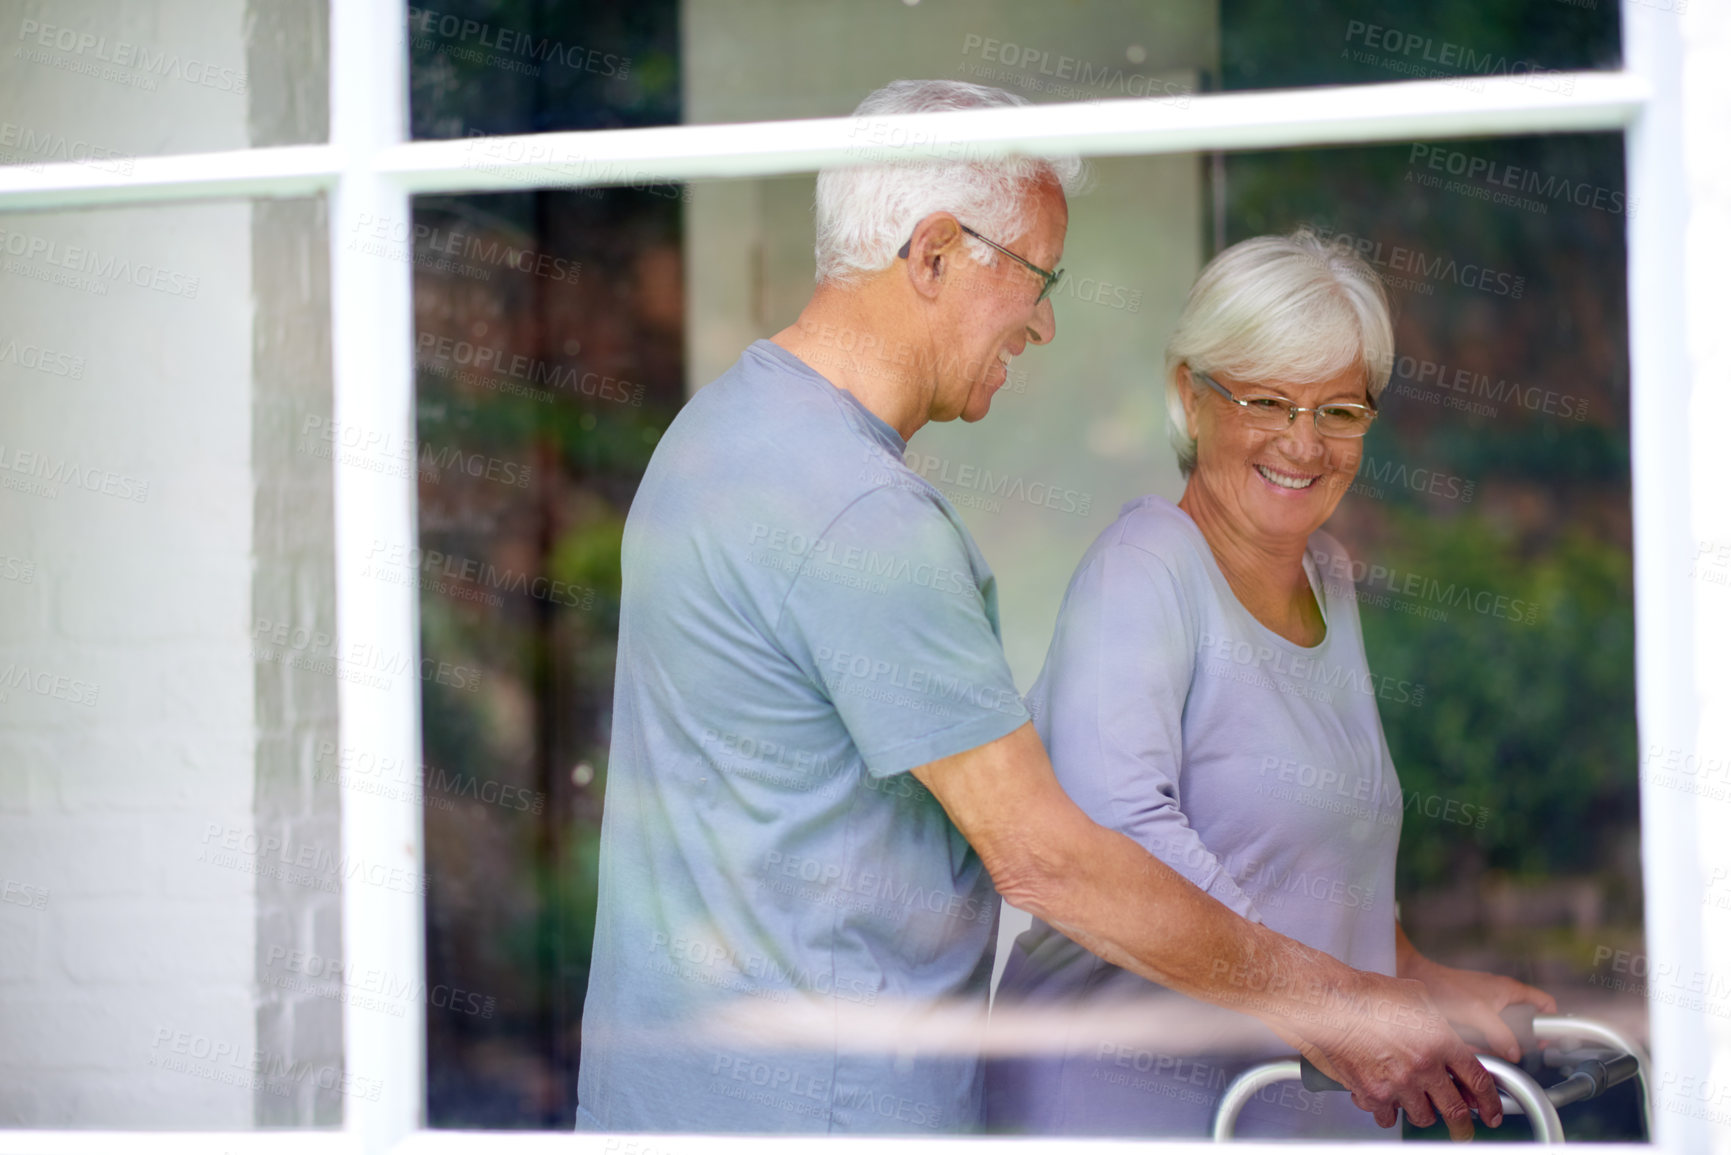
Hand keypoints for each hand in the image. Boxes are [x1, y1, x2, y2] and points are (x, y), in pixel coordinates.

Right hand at [1279, 967, 1504, 1141]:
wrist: (1330, 1003)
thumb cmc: (1368, 995)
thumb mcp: (1417, 997)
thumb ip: (1439, 1022)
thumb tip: (1449, 1037)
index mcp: (1441, 1042)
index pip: (1478, 1080)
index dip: (1490, 1102)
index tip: (1491, 1112)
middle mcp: (1424, 1066)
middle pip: (1455, 1110)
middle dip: (1463, 1126)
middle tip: (1463, 1130)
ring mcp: (1398, 1084)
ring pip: (1422, 1116)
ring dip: (1422, 1112)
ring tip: (1416, 1103)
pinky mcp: (1372, 1093)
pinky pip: (1387, 1116)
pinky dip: (1387, 1112)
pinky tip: (1385, 1100)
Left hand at [1403, 952, 1557, 1062]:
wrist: (1418, 979)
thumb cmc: (1448, 988)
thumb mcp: (1480, 1013)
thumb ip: (1502, 1034)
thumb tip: (1515, 1053)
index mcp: (1512, 990)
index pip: (1546, 1004)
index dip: (1551, 1022)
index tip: (1545, 1041)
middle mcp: (1503, 995)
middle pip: (1524, 1024)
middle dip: (1514, 1040)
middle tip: (1506, 1049)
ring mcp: (1488, 1004)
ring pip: (1502, 1032)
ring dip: (1492, 1042)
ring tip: (1478, 1043)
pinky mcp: (1473, 1012)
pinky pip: (1483, 1032)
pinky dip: (1477, 1039)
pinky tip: (1465, 1041)